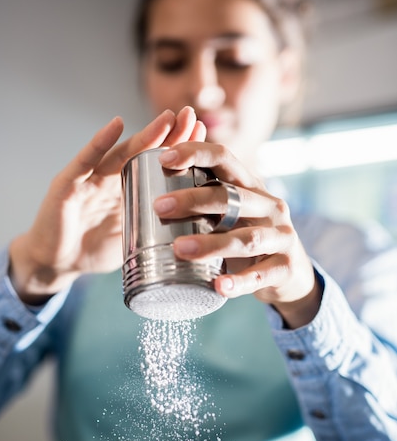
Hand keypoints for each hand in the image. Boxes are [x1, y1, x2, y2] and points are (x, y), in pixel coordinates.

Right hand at [9, 107, 204, 302]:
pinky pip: (85, 161)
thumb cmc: (92, 251)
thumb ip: (153, 230)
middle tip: (190, 115)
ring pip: (121, 152)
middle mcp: (111, 179)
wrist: (56, 266)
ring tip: (167, 118)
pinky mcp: (68, 186)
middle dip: (169, 134)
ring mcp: (90, 180)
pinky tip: (116, 125)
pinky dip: (100, 142)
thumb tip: (190, 236)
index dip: (179, 149)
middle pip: (144, 152)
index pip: (158, 164)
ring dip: (144, 134)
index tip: (202, 134)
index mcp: (128, 190)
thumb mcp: (132, 241)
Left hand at [153, 141, 321, 328]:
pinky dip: (239, 283)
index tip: (164, 158)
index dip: (195, 153)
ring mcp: (281, 236)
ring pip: (246, 238)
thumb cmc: (248, 237)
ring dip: (211, 243)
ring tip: (180, 249)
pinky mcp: (285, 266)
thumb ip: (203, 202)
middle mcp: (270, 205)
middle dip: (193, 200)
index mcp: (251, 186)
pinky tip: (220, 287)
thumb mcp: (232, 214)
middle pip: (231, 197)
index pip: (225, 158)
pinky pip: (261, 275)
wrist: (292, 273)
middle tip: (160, 208)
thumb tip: (148, 191)